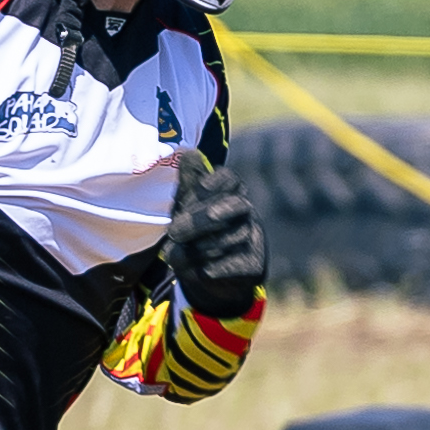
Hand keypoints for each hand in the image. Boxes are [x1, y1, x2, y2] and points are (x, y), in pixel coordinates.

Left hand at [163, 158, 265, 318]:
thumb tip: (189, 154)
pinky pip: (230, 265)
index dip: (217, 181)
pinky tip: (199, 269)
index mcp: (230, 192)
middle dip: (201, 219)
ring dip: (200, 248)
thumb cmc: (196, 231)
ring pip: (229, 238)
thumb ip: (187, 185)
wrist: (211, 274)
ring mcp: (253, 237)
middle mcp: (245, 211)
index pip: (230, 179)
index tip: (202, 187)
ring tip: (182, 254)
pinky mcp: (254, 264)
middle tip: (175, 232)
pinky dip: (209, 269)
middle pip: (233, 206)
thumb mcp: (186, 208)